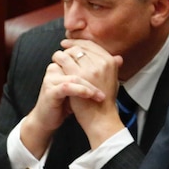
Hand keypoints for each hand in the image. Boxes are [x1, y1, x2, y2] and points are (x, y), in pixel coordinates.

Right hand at [20, 42, 109, 156]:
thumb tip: (119, 58)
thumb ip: (100, 69)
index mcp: (63, 63)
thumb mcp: (84, 84)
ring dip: (91, 86)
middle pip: (78, 61)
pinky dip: (82, 91)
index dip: (98, 60)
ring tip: (101, 96)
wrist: (49, 117)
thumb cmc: (66, 100)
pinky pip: (68, 87)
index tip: (109, 67)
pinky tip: (90, 96)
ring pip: (76, 75)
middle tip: (110, 80)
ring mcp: (52, 78)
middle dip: (96, 71)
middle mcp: (56, 67)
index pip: (80, 51)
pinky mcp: (51, 90)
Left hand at [58, 39, 125, 148]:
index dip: (81, 43)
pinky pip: (65, 60)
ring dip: (64, 52)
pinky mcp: (78, 75)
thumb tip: (118, 57)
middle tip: (63, 47)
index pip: (93, 46)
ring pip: (72, 52)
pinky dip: (59, 59)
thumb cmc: (105, 101)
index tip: (72, 43)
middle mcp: (102, 62)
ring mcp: (90, 68)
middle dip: (71, 46)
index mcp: (111, 62)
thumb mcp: (114, 80)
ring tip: (58, 56)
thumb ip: (113, 67)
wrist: (100, 117)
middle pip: (82, 47)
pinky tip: (56, 62)